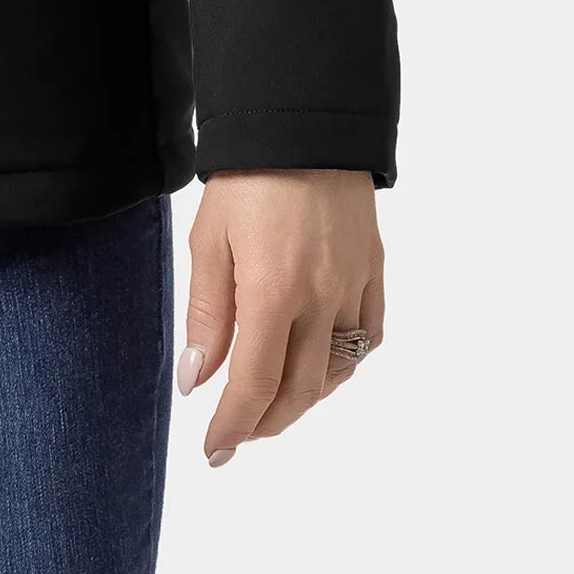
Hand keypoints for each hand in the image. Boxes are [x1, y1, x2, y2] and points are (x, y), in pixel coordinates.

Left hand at [179, 169, 385, 463]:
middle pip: (298, 391)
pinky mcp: (375, 273)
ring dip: (302, 400)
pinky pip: (367, 339)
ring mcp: (355, 288)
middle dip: (264, 423)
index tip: (213, 450)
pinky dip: (342, 365)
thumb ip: (207, 313)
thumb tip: (199, 380)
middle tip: (235, 436)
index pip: (255, 386)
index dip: (234, 426)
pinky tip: (319, 366)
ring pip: (336, 373)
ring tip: (269, 407)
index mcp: (274, 292)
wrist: (304, 123)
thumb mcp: (209, 238)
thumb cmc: (248, 176)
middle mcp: (322, 300)